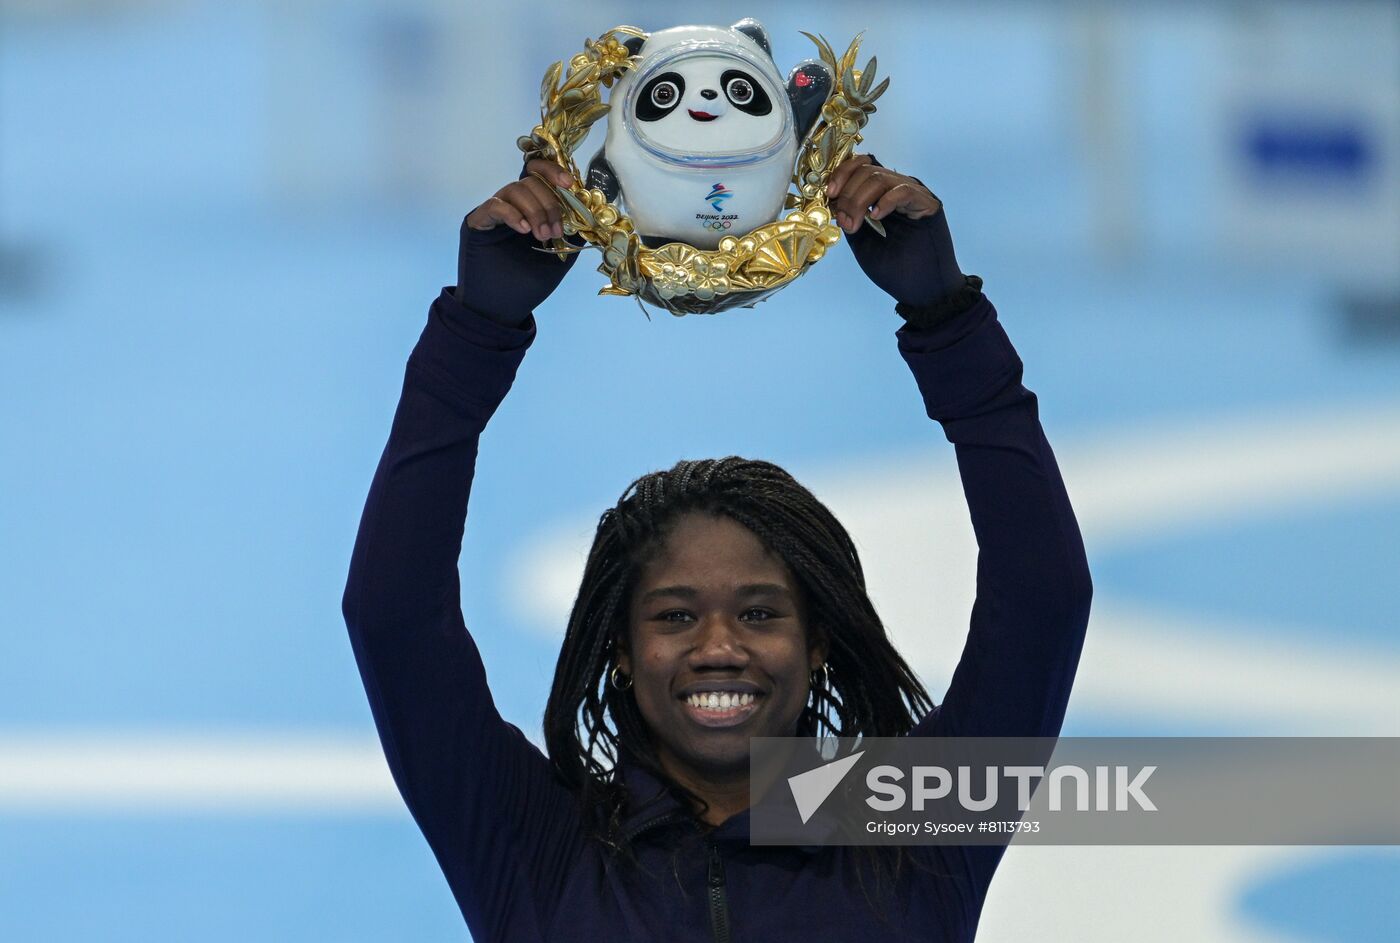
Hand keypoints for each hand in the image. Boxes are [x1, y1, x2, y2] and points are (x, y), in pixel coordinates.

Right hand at [457, 160, 580, 326]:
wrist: (501, 309)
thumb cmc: (527, 285)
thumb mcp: (560, 256)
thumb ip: (571, 232)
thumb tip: (586, 210)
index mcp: (532, 210)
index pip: (540, 176)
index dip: (553, 172)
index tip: (569, 183)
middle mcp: (513, 206)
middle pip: (531, 181)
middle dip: (548, 203)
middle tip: (554, 231)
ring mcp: (494, 213)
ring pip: (515, 189)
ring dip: (535, 210)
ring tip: (541, 235)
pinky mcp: (477, 222)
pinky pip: (494, 205)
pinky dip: (512, 214)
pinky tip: (524, 230)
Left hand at [831, 154, 968, 309]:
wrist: (922, 291)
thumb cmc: (895, 270)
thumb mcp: (861, 241)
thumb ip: (850, 219)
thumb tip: (832, 201)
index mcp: (881, 195)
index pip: (860, 166)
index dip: (841, 175)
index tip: (829, 194)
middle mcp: (897, 189)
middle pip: (866, 170)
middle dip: (847, 194)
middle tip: (844, 220)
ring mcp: (913, 195)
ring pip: (880, 177)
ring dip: (859, 200)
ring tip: (856, 224)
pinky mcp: (927, 205)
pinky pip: (904, 190)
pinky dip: (885, 201)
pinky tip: (876, 217)